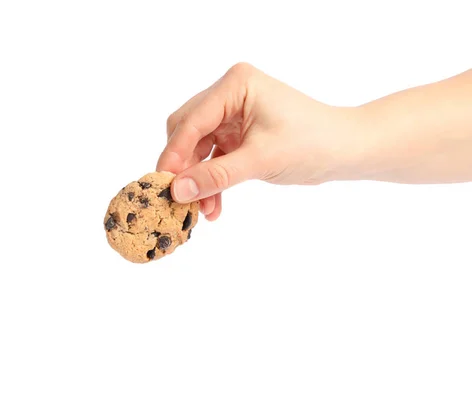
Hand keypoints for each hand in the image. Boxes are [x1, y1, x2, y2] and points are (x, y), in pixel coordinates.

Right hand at [156, 62, 356, 220]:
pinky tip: (213, 206)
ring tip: (200, 212)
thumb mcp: (260, 160)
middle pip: (187, 131)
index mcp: (235, 85)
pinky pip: (213, 158)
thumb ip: (216, 175)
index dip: (175, 154)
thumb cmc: (312, 144)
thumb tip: (177, 191)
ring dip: (198, 179)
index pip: (192, 120)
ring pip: (198, 148)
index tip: (162, 184)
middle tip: (178, 198)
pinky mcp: (237, 133)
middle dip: (184, 168)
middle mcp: (229, 93)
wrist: (345, 151)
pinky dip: (212, 180)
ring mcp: (232, 114)